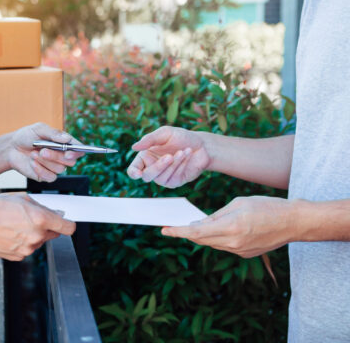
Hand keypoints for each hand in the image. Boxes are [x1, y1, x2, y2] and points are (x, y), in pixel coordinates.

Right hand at [0, 193, 75, 260]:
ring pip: (39, 241)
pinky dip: (23, 242)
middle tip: (31, 219)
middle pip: (54, 234)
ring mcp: (28, 249)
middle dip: (47, 227)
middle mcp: (37, 236)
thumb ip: (42, 206)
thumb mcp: (22, 198)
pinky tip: (10, 234)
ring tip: (15, 225)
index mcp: (40, 219)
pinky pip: (27, 249)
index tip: (66, 223)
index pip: (68, 228)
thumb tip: (56, 213)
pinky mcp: (19, 256)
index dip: (68, 224)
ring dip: (33, 234)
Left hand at [6, 122, 84, 181]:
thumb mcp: (39, 129)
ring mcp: (54, 166)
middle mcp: (61, 156)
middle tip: (43, 151)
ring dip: (45, 162)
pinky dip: (40, 169)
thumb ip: (53, 133)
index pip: (78, 149)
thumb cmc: (26, 136)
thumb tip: (67, 139)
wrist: (11, 148)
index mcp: (63, 143)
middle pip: (70, 161)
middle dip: (57, 157)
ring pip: (59, 169)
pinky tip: (32, 162)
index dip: (77, 151)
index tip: (69, 152)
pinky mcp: (46, 176)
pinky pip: (50, 177)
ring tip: (33, 154)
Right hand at [127, 126, 210, 187]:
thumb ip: (149, 139)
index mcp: (145, 157)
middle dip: (158, 167)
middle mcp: (152, 168)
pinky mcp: (175, 182)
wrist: (202, 145)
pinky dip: (181, 166)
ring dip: (174, 164)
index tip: (138, 173)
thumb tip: (133, 147)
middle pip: (147, 176)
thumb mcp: (165, 133)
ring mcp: (163, 177)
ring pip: (161, 178)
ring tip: (183, 151)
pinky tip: (187, 155)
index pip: (134, 169)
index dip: (133, 173)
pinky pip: (173, 178)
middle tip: (170, 156)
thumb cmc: (182, 137)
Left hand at [161, 196, 297, 257]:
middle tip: (173, 225)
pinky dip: (217, 238)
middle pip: (202, 240)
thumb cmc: (266, 206)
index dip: (178, 232)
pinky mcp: (245, 254)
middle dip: (186, 233)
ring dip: (202, 235)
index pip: (196, 233)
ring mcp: (240, 251)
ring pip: (212, 244)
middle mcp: (233, 243)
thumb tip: (198, 224)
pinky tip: (217, 229)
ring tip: (194, 225)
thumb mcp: (238, 203)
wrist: (293, 222)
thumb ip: (216, 215)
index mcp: (230, 227)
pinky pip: (224, 246)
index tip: (164, 230)